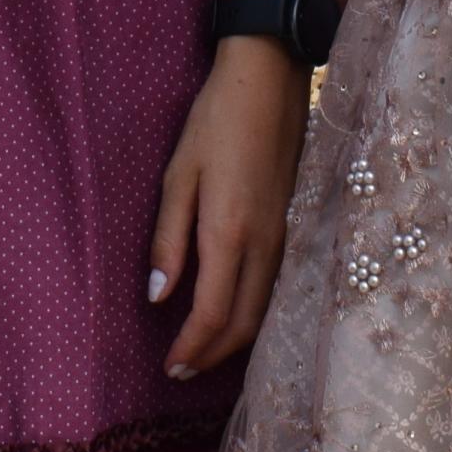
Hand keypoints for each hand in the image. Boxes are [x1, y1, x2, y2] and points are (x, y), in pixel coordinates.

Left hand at [148, 39, 306, 377]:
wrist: (270, 80)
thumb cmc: (216, 121)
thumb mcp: (178, 176)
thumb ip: (168, 240)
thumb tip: (158, 296)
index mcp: (229, 232)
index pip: (212, 314)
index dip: (191, 348)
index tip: (169, 366)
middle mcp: (264, 243)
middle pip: (242, 324)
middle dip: (211, 356)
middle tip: (181, 370)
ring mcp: (285, 236)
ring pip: (264, 310)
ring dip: (233, 339)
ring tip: (202, 352)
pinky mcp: (294, 225)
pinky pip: (276, 288)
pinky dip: (253, 314)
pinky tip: (233, 314)